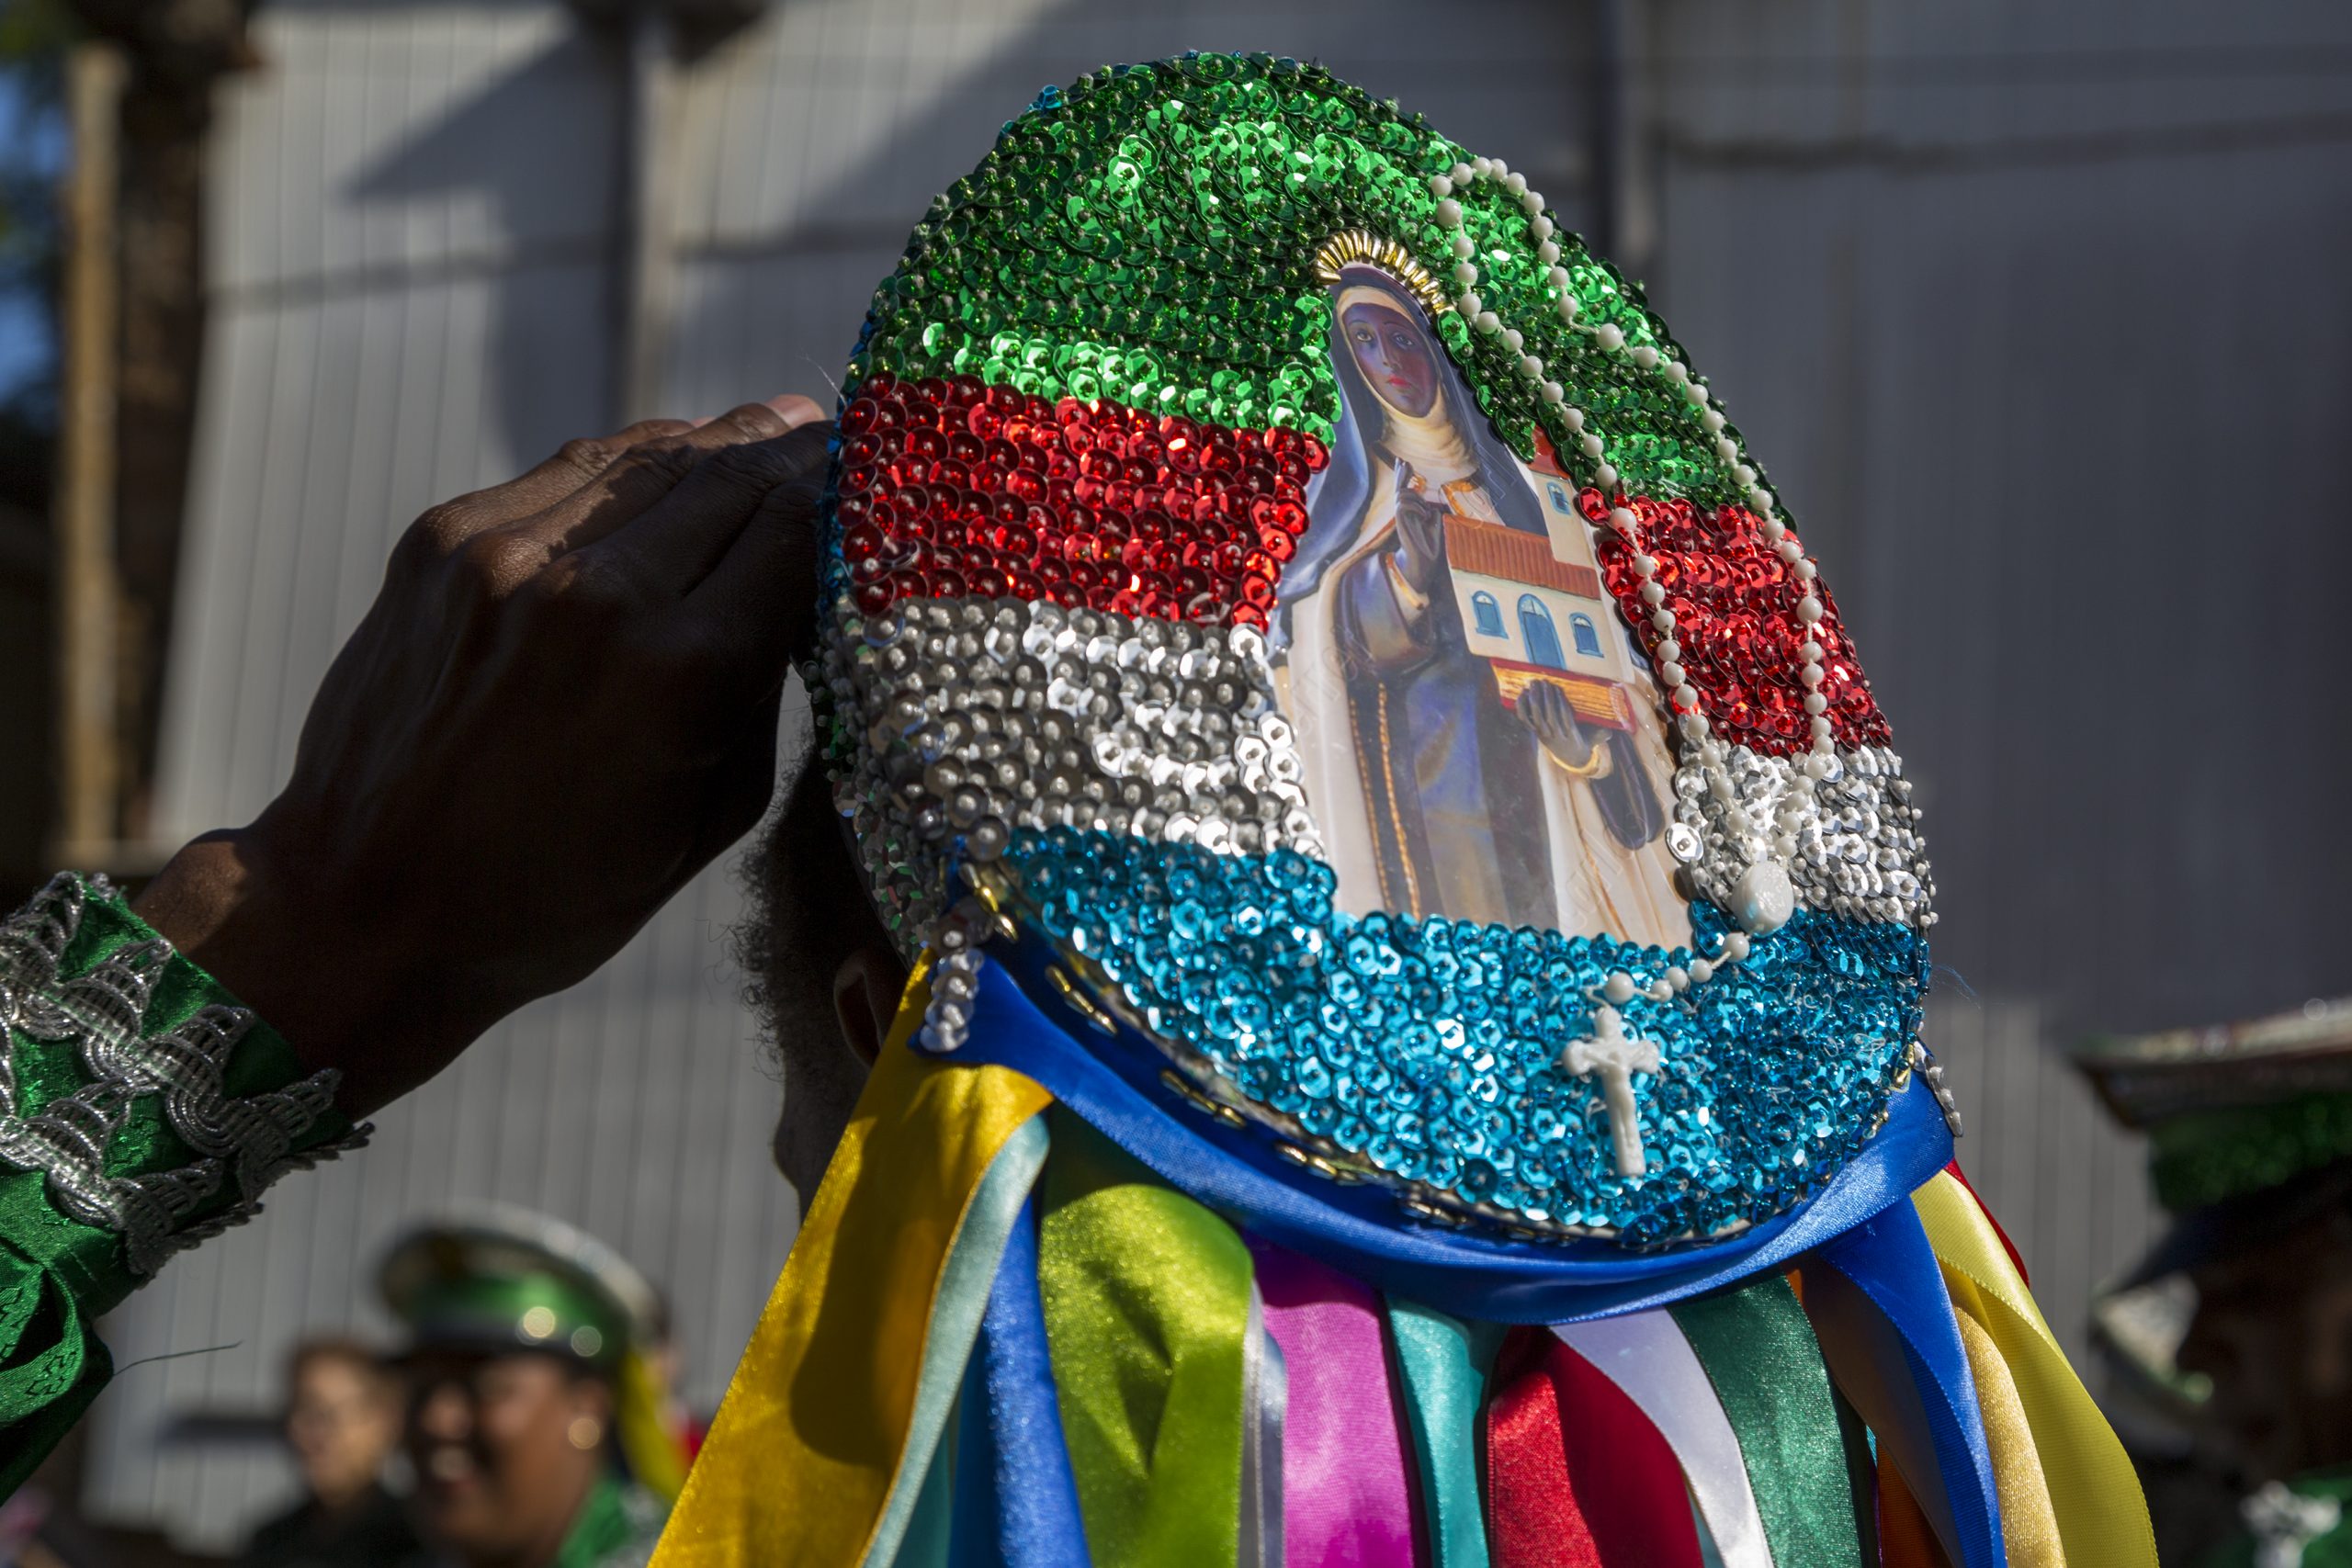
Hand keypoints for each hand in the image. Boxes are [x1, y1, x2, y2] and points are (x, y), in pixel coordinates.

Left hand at [134, 398, 832, 1112]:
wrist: (365, 907)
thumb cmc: (558, 895)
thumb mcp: (710, 818)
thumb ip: (764, 692)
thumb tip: (801, 592)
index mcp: (683, 675)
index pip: (797, 534)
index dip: (847, 496)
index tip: (881, 478)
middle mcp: (599, 595)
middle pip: (734, 479)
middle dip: (796, 455)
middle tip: (838, 436)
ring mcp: (509, 556)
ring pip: (652, 457)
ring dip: (721, 442)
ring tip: (767, 432)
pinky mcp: (443, 541)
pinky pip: (570, 472)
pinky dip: (633, 464)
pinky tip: (669, 462)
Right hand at [1392, 468, 1445, 592]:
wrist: (1424, 564)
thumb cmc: (1430, 548)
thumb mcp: (1434, 526)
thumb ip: (1431, 515)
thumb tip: (1432, 508)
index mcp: (1411, 513)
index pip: (1406, 491)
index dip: (1404, 476)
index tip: (1404, 462)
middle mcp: (1403, 514)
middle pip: (1400, 488)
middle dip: (1401, 473)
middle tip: (1403, 460)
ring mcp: (1400, 518)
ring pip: (1402, 495)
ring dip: (1416, 499)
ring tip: (1425, 512)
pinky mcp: (1400, 522)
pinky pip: (1403, 504)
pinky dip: (1416, 506)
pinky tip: (1424, 515)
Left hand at [1520, 679, 1596, 769]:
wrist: (1571, 757)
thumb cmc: (1585, 740)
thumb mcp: (1596, 738)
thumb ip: (1603, 733)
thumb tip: (1610, 731)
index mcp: (1571, 735)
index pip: (1565, 718)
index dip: (1561, 703)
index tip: (1559, 689)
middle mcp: (1555, 736)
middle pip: (1549, 716)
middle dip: (1546, 698)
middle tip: (1545, 682)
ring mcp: (1543, 735)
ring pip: (1536, 717)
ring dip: (1534, 700)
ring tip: (1535, 684)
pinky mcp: (1535, 732)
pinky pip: (1524, 720)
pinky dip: (1521, 707)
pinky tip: (1522, 694)